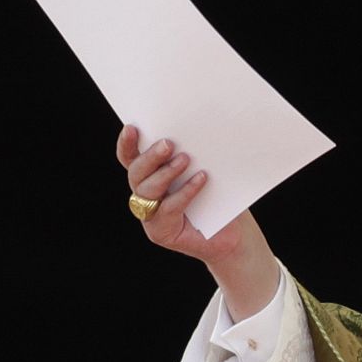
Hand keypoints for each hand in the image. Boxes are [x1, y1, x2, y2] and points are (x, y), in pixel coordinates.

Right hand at [117, 125, 279, 319]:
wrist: (234, 235)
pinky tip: (201, 178)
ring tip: (185, 159)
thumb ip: (196, 154)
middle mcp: (145, 195)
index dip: (127, 144)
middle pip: (136, 173)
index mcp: (151, 176)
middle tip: (168, 143)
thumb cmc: (221, 199)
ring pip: (147, 190)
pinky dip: (185, 192)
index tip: (133, 127)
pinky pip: (169, 208)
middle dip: (150, 157)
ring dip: (166, 173)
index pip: (130, 158)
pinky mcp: (161, 232)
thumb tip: (199, 126)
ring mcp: (150, 216)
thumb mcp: (208, 171)